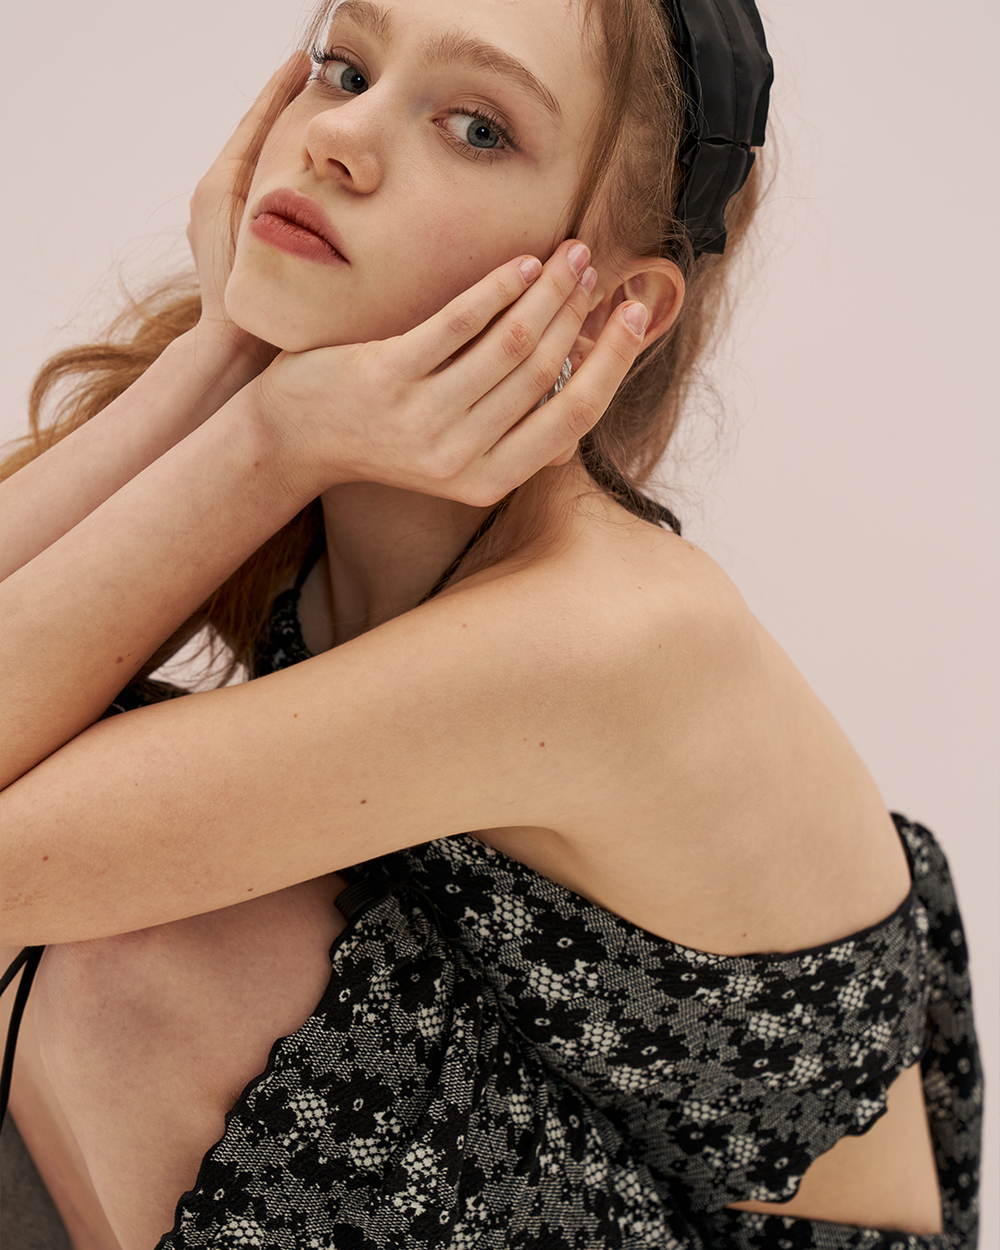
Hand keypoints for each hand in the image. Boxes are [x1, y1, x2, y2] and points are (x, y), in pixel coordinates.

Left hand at [186, 55, 309, 371]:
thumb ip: (273, 193)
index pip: (255, 123)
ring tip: (312, 117)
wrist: (228, 344)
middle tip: (311, 79)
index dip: (278, 90)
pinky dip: (281, 173)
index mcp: (220, 184)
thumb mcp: (259, 236)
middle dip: (281, 108)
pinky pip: (261, 190)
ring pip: (259, 162)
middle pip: (255, 137)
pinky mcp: (234, 234)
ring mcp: (222, 213)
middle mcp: (215, 192)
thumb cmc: (245, 298)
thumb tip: (302, 151)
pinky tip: (306, 174)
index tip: (302, 61)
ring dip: (283, 138)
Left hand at [253, 241, 648, 506]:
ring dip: (549, 291)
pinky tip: (521, 263)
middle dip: (580, 312)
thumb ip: (513, 435)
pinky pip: (458, 323)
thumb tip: (586, 391)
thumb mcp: (456, 458)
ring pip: (510, 344)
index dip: (612, 363)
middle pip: (545, 372)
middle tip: (595, 268)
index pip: (573, 418)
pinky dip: (497, 288)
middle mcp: (460, 457)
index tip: (637, 315)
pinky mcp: (387, 377)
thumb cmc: (387, 439)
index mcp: (488, 480)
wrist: (298, 438)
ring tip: (569, 254)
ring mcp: (422, 418)